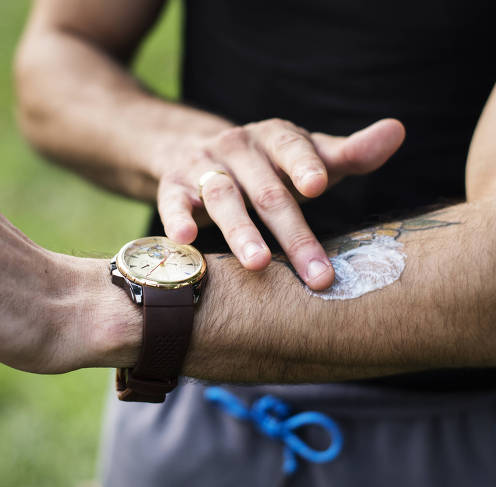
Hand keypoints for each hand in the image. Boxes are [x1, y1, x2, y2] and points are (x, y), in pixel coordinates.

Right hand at [153, 118, 404, 289]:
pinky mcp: (172, 186)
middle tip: (315, 274)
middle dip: (291, 233)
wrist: (191, 149)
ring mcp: (202, 165)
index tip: (317, 186)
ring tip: (257, 265)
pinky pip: (172, 202)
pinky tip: (186, 239)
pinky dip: (176, 219)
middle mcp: (237, 147)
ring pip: (221, 197)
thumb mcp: (305, 156)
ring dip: (239, 231)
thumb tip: (397, 131)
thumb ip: (348, 153)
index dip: (303, 165)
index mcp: (274, 136)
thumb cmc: (266, 165)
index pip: (291, 147)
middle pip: (266, 190)